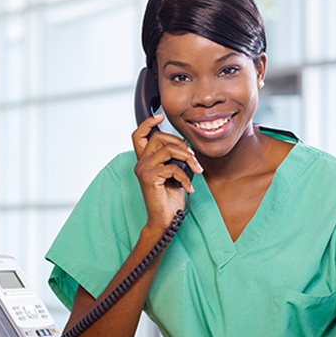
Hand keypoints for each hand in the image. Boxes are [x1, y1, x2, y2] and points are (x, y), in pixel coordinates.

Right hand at [132, 114, 201, 230]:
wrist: (166, 220)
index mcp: (145, 161)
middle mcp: (141, 163)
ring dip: (188, 159)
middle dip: (181, 144)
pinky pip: (173, 168)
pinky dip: (186, 177)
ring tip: (197, 170)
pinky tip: (190, 187)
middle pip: (159, 137)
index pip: (138, 135)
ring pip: (168, 150)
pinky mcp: (149, 178)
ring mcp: (143, 170)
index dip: (147, 123)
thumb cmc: (170, 199)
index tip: (159, 116)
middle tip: (193, 157)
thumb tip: (186, 147)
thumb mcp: (174, 173)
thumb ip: (173, 158)